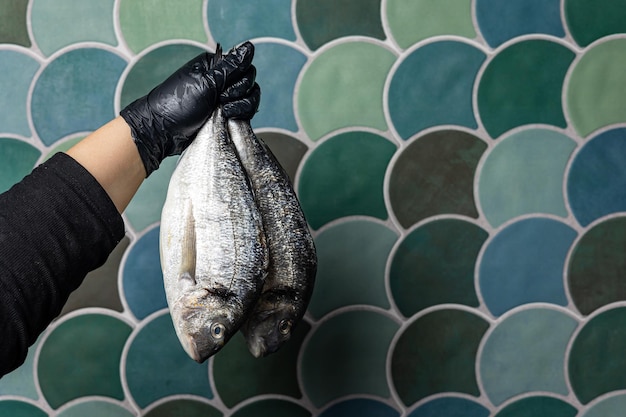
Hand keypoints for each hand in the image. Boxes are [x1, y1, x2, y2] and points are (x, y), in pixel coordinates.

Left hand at [120, 42, 259, 175]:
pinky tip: (227, 119)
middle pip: (250, 82)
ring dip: (241, 106)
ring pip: (251, 98)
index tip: (223, 89)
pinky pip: (246, 112)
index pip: (244, 66)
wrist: (164, 131)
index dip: (240, 79)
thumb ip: (231, 67)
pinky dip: (241, 116)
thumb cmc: (178, 104)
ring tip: (223, 112)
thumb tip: (249, 47)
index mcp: (215, 66)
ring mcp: (225, 98)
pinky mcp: (227, 114)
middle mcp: (222, 80)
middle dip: (239, 93)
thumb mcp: (206, 82)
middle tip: (219, 100)